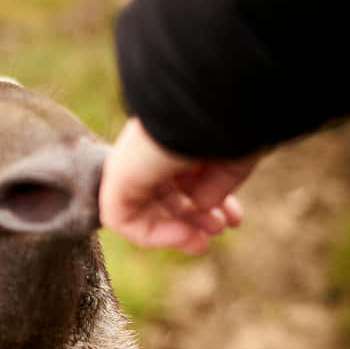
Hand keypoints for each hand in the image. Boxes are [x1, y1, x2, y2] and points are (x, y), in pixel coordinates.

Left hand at [99, 118, 256, 253]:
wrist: (205, 106)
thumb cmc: (227, 125)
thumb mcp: (231, 158)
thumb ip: (219, 184)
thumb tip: (205, 206)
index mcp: (177, 139)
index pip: (187, 176)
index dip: (212, 201)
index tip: (234, 220)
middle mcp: (150, 150)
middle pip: (166, 195)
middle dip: (194, 218)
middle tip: (219, 231)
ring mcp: (130, 164)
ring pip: (144, 209)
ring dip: (174, 231)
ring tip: (202, 242)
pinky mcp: (115, 181)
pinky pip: (124, 219)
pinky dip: (153, 234)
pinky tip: (184, 234)